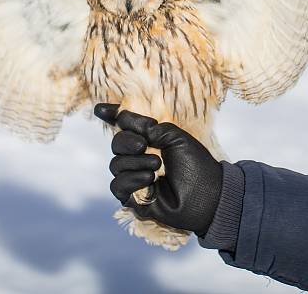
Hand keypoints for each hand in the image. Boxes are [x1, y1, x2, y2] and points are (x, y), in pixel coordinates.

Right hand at [94, 103, 222, 235]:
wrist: (207, 194)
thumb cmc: (195, 164)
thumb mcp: (173, 136)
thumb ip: (146, 126)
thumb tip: (122, 116)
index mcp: (150, 140)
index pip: (125, 127)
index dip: (111, 116)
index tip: (101, 109)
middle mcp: (139, 157)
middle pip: (116, 143)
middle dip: (126, 141)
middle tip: (143, 145)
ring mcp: (135, 178)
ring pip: (115, 164)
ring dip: (135, 162)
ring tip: (156, 166)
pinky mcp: (133, 198)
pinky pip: (117, 185)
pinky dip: (131, 179)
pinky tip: (149, 180)